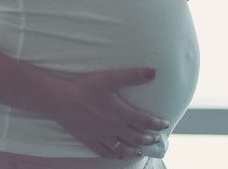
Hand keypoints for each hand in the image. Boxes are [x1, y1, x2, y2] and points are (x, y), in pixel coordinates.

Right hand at [45, 67, 170, 158]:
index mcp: (121, 113)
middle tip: (156, 139)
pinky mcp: (90, 140)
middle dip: (149, 138)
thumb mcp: (111, 77)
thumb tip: (153, 72)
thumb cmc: (86, 87)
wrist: (62, 100)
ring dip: (134, 149)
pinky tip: (117, 155)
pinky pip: (105, 151)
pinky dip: (114, 155)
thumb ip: (133, 76)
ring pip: (123, 148)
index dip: (157, 124)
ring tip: (140, 151)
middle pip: (137, 137)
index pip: (145, 121)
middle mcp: (114, 128)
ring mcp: (102, 136)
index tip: (165, 125)